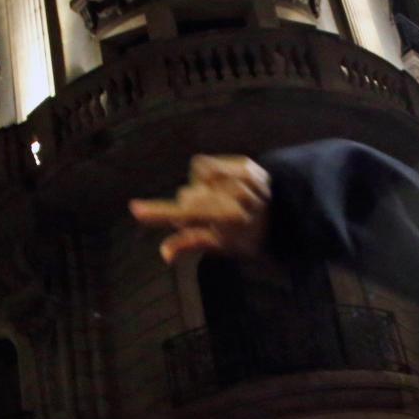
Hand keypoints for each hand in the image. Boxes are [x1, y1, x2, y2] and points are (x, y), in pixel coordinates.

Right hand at [130, 155, 271, 263]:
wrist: (283, 213)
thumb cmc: (247, 234)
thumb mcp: (222, 245)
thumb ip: (191, 243)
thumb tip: (164, 254)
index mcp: (230, 220)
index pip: (189, 215)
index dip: (159, 212)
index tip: (135, 209)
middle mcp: (237, 197)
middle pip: (187, 196)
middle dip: (189, 207)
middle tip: (205, 216)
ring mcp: (243, 177)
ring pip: (195, 177)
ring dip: (199, 189)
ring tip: (217, 198)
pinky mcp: (245, 163)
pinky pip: (206, 164)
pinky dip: (208, 175)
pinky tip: (223, 185)